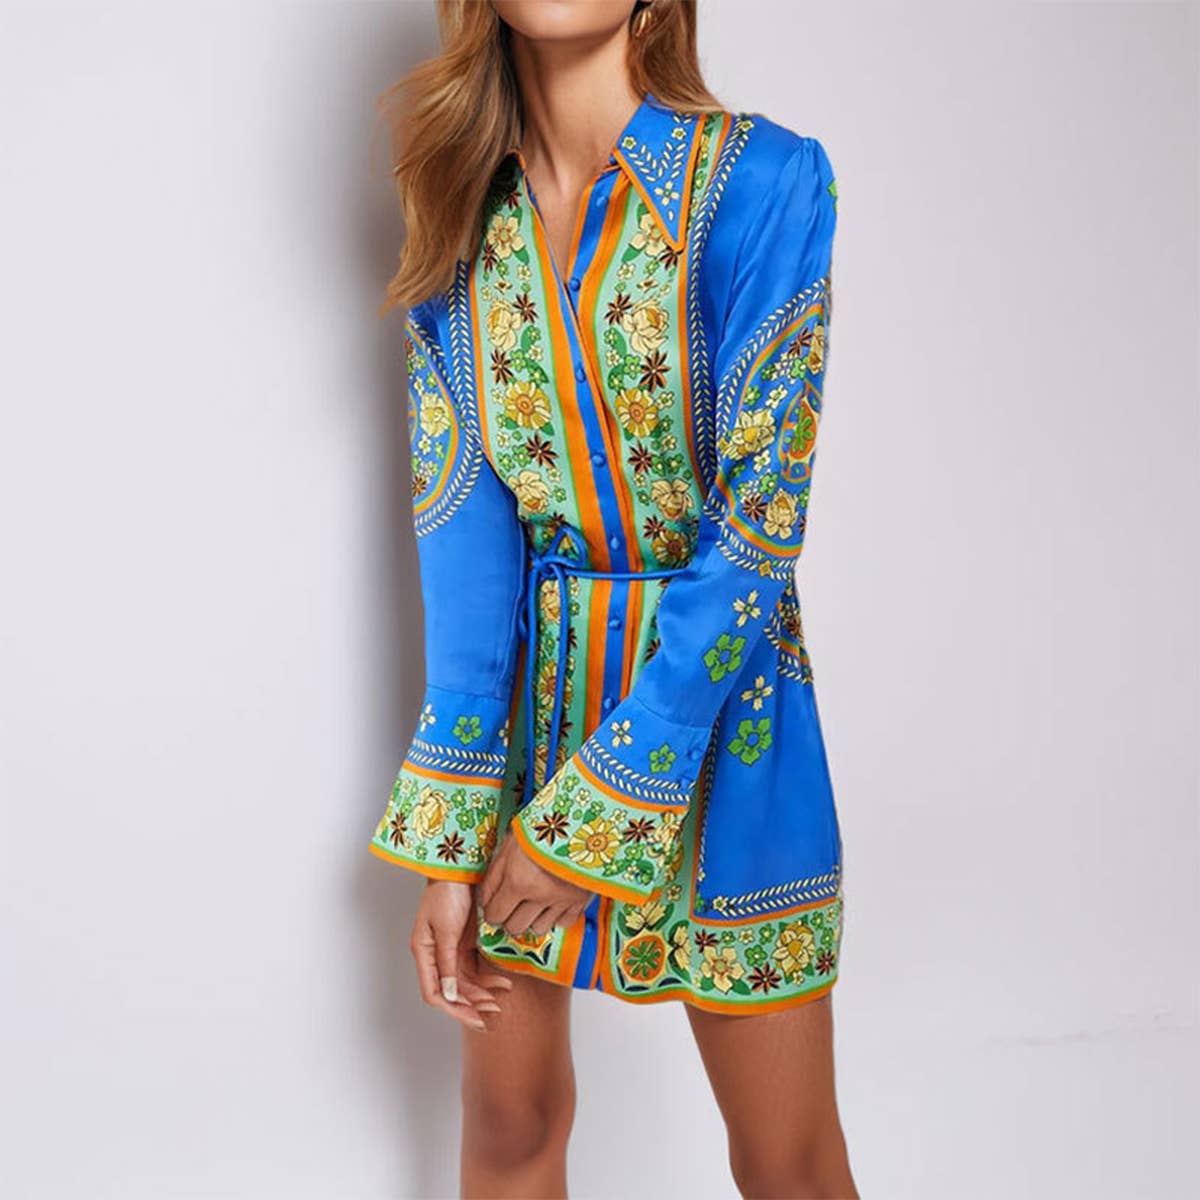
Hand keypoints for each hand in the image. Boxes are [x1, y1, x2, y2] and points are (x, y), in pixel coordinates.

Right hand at [410, 879, 513, 1031]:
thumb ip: (448, 962)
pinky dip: (486, 977)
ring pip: (464, 982)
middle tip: (490, 1015)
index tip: (474, 1017)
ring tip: (500, 999)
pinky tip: (502, 982)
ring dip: (481, 993)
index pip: (434, 993)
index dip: (453, 1009)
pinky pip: (474, 967)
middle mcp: (435, 954)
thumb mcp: (447, 929)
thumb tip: (449, 994)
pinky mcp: (465, 941)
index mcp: (423, 952)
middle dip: (470, 1005)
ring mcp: (451, 948)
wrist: (462, 867)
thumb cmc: (448, 893)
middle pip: (450, 991)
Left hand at [478, 826, 591, 935]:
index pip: (495, 915)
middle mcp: (539, 895)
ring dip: (532, 920)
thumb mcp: (509, 844)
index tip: (494, 906)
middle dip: (509, 918)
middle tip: (511, 906)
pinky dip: (556, 917)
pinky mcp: (580, 899)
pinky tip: (552, 903)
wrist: (581, 818)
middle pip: (515, 927)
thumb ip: (494, 875)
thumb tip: (485, 900)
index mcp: (518, 881)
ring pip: (538, 929)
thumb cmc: (542, 826)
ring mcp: (561, 899)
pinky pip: (564, 923)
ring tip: (532, 904)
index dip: (491, 912)